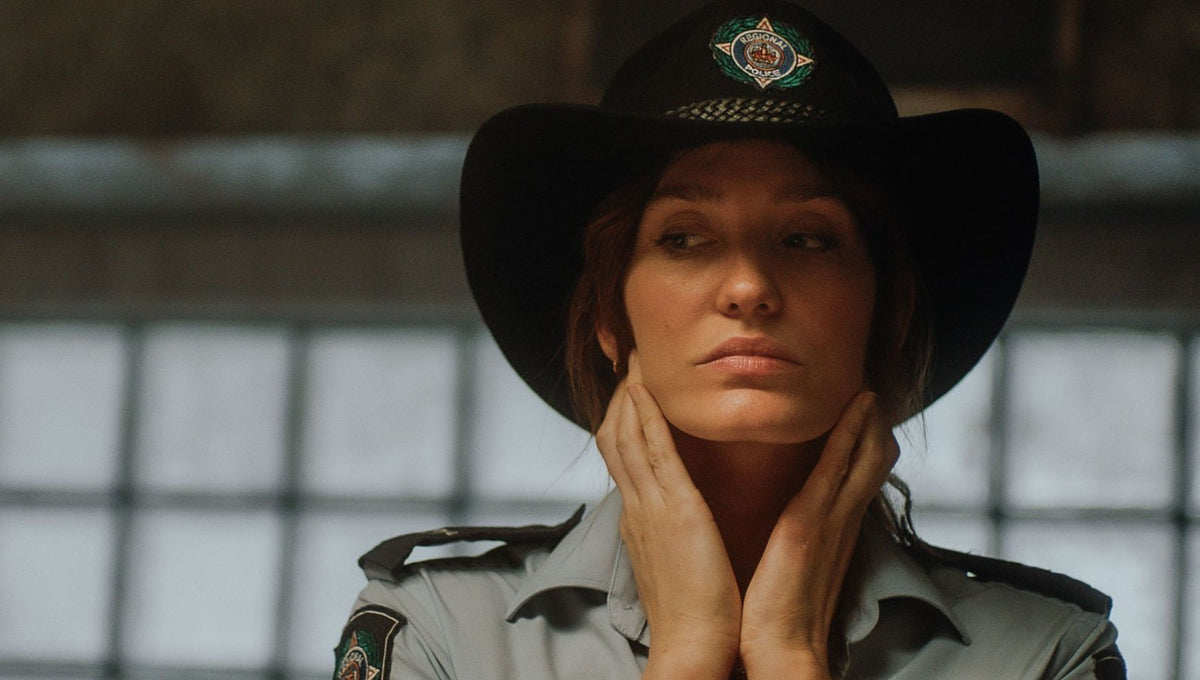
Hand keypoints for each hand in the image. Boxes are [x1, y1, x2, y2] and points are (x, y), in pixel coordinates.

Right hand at [596, 351, 740, 678]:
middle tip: (629, 359)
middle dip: (621, 395)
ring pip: (626, 435)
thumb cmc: (695, 614)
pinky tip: (647, 388)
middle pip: (615, 436)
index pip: (621, 456)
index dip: (623, 418)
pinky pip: (652, 450)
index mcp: (638, 520)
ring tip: (637, 359)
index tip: (633, 388)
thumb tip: (675, 516)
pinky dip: (646, 415)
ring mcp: (649, 507)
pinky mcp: (673, 509)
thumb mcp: (675, 563)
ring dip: (630, 393)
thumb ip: (671, 534)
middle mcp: (635, 508)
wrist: (694, 648)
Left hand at [738, 392, 898, 677]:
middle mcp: (839, 521)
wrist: (778, 652)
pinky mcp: (811, 523)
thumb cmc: (775, 615)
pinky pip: (837, 468)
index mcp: (831, 531)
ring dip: (867, 420)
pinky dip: (849, 434)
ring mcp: (829, 520)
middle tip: (870, 390)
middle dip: (874, 425)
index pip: (857, 476)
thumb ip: (797, 542)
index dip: (863, 443)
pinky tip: (857, 407)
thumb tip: (792, 527)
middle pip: (871, 461)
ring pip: (863, 457)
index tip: (861, 412)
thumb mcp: (790, 567)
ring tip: (868, 387)